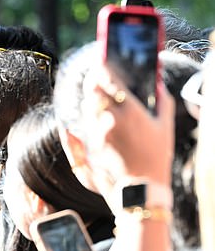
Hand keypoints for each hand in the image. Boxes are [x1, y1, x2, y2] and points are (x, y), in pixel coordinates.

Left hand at [82, 63, 174, 187]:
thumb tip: (158, 84)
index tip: (101, 63)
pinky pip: (86, 125)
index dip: (102, 70)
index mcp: (130, 111)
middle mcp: (110, 119)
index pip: (109, 81)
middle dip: (93, 83)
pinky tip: (95, 115)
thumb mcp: (165, 127)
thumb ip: (163, 102)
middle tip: (95, 77)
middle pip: (93, 93)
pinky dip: (89, 117)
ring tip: (97, 96)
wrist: (140, 186)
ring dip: (92, 101)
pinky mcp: (91, 145)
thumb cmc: (157, 156)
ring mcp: (98, 132)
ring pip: (88, 108)